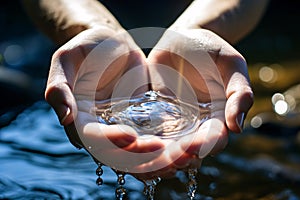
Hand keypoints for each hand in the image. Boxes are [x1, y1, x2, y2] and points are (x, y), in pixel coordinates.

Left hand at [142, 28, 252, 173]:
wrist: (183, 38)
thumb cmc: (211, 49)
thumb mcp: (232, 65)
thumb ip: (240, 93)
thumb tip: (237, 128)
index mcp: (218, 115)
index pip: (215, 140)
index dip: (205, 146)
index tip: (191, 147)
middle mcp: (197, 122)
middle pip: (190, 149)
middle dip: (178, 156)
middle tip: (165, 158)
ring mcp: (176, 119)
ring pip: (169, 145)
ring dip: (160, 154)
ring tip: (148, 154)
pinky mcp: (157, 111)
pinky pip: (151, 128)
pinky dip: (145, 138)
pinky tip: (135, 141)